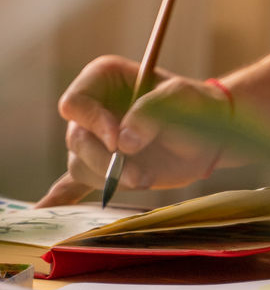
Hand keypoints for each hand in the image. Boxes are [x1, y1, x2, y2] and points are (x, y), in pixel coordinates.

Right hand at [36, 55, 232, 205]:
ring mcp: (95, 140)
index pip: (75, 102)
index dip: (91, 122)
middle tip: (140, 174)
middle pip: (76, 140)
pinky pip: (71, 185)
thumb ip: (152, 112)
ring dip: (108, 178)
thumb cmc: (193, 105)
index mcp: (104, 79)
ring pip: (80, 165)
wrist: (207, 137)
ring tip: (145, 178)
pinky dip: (60, 198)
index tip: (118, 140)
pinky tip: (42, 211)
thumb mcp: (179, 98)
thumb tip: (124, 142)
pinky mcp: (101, 168)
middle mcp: (93, 109)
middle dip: (105, 161)